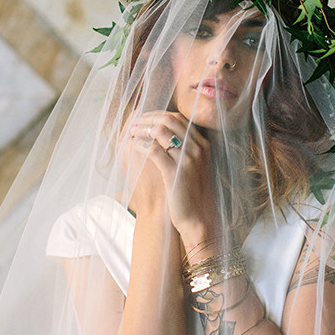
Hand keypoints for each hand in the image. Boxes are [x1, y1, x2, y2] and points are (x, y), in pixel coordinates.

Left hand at [128, 111, 218, 244]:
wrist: (200, 219)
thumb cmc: (195, 195)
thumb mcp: (198, 167)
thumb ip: (189, 151)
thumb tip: (170, 137)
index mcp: (203, 145)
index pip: (179, 118)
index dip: (160, 115)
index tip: (146, 118)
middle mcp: (197, 149)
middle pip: (169, 121)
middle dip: (149, 118)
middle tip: (134, 122)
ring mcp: (187, 160)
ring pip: (160, 132)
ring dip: (142, 129)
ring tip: (131, 132)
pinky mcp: (174, 173)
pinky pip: (153, 150)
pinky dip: (141, 144)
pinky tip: (133, 146)